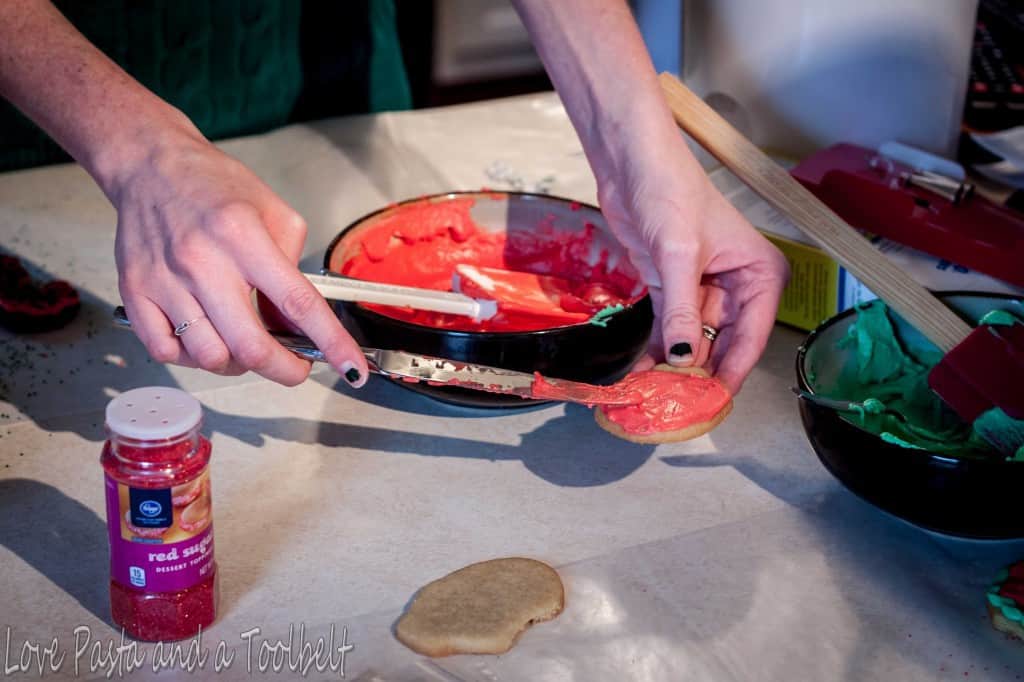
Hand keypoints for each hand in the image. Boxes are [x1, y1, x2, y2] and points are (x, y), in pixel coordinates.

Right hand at [110, 121, 368, 386]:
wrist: (151, 165)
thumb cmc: (215, 187)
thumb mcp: (274, 213)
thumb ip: (292, 271)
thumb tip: (299, 327)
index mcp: (244, 237)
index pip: (298, 303)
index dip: (330, 342)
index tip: (351, 367)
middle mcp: (203, 262)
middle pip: (250, 346)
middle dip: (284, 370)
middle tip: (294, 368)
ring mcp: (166, 281)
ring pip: (209, 356)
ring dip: (236, 363)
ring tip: (242, 343)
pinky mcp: (136, 292)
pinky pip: (167, 351)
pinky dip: (192, 357)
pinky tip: (204, 337)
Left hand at [595, 133, 788, 394]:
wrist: (632, 162)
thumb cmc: (670, 190)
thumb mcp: (679, 254)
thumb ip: (683, 310)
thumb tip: (686, 358)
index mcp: (760, 275)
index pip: (751, 339)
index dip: (730, 374)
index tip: (710, 404)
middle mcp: (738, 287)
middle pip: (723, 345)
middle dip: (699, 375)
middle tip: (674, 407)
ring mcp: (703, 289)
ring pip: (694, 341)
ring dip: (674, 368)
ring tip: (652, 396)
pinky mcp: (672, 288)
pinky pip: (669, 329)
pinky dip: (656, 349)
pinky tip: (640, 371)